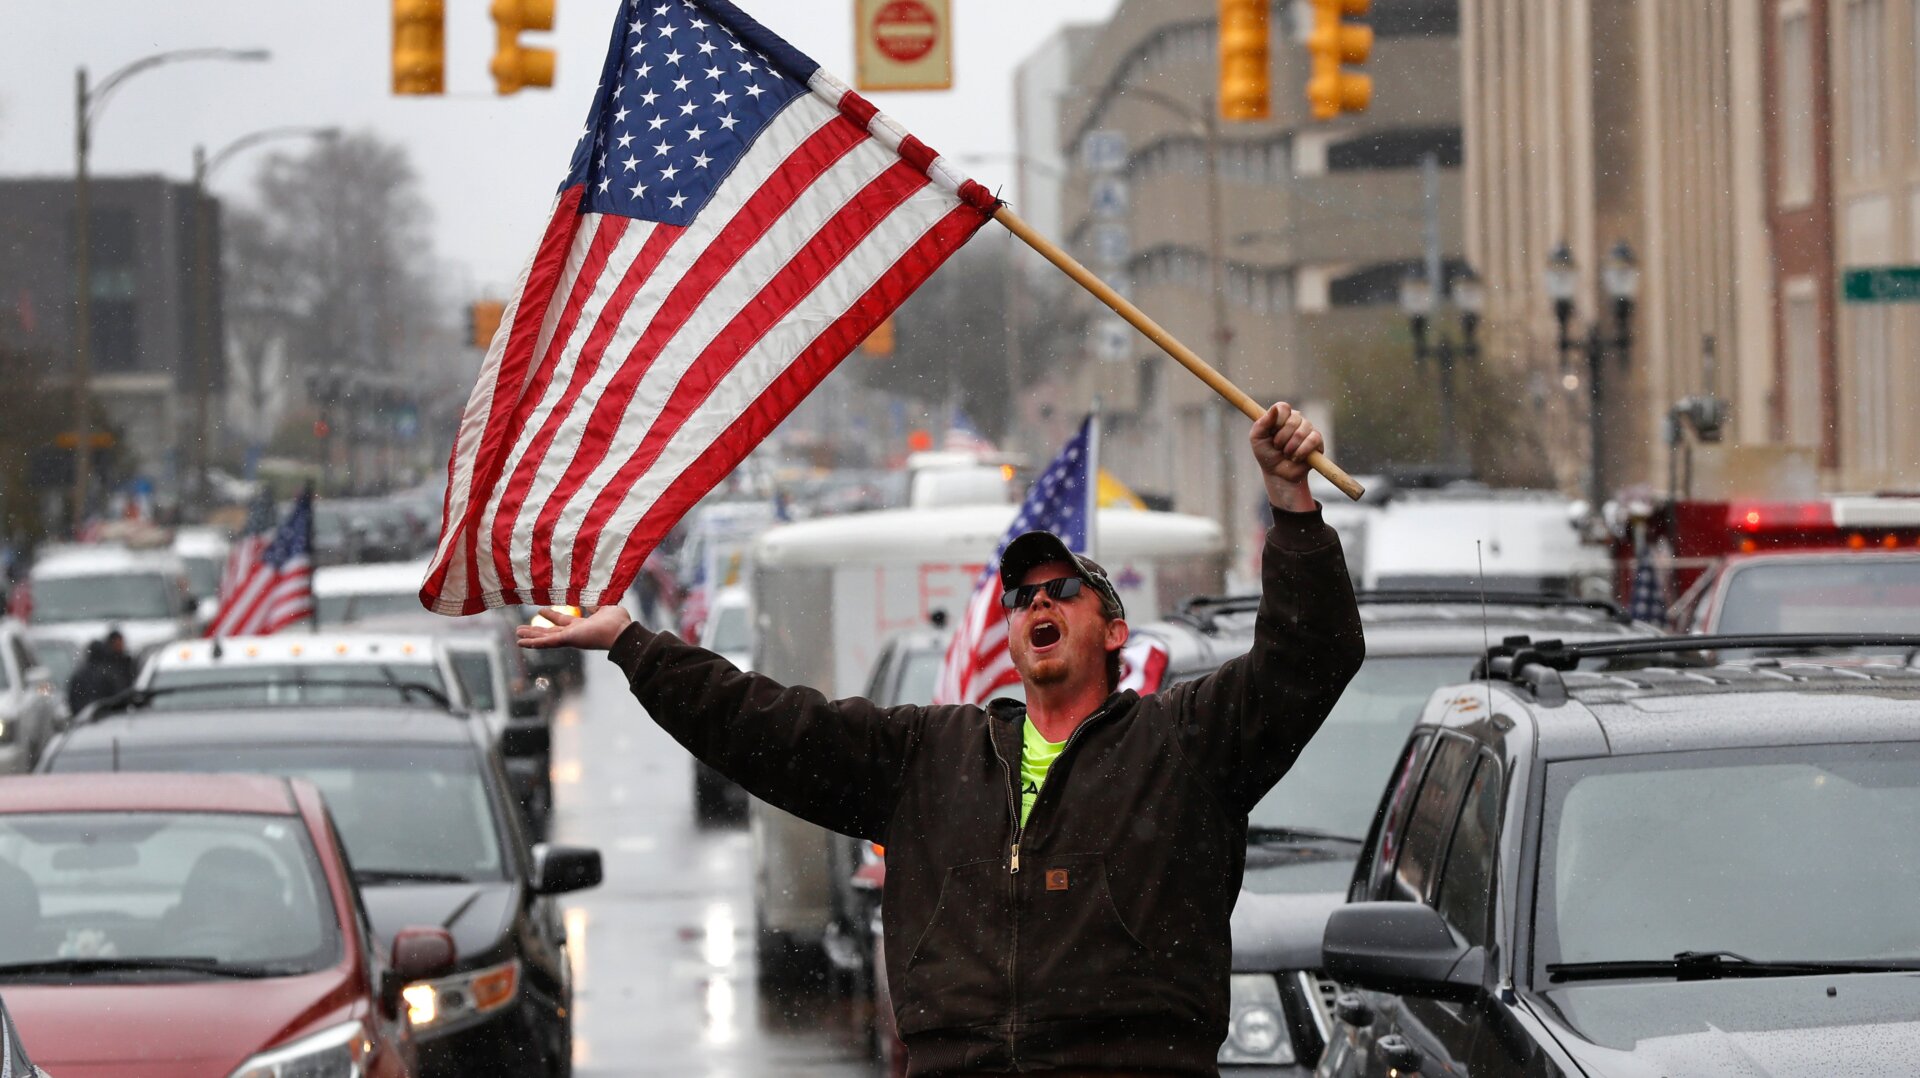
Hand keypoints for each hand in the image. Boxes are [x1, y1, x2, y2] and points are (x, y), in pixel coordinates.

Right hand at [516, 605, 633, 651]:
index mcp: (582, 625)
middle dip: (536, 630)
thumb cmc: (618, 621)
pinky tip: (521, 642)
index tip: (541, 611)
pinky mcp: (567, 640)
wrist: (622, 632)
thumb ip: (595, 604)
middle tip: (522, 628)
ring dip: (530, 637)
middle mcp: (574, 633)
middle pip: (550, 632)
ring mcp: (569, 638)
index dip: (552, 616)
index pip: (563, 621)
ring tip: (517, 635)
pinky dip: (533, 643)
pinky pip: (547, 643)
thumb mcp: (605, 607)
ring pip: (545, 638)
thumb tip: (590, 598)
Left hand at [1249, 402, 1322, 512]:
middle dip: (1282, 438)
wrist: (1278, 474)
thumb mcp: (1257, 438)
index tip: (1272, 432)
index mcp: (1281, 416)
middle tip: (1277, 447)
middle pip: (1293, 419)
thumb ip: (1262, 423)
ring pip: (1303, 430)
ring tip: (1286, 454)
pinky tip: (1296, 458)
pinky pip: (1313, 440)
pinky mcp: (1317, 441)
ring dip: (1291, 447)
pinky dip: (1302, 451)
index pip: (1283, 407)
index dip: (1278, 420)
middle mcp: (1295, 420)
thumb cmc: (1267, 455)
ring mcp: (1307, 429)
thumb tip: (1275, 408)